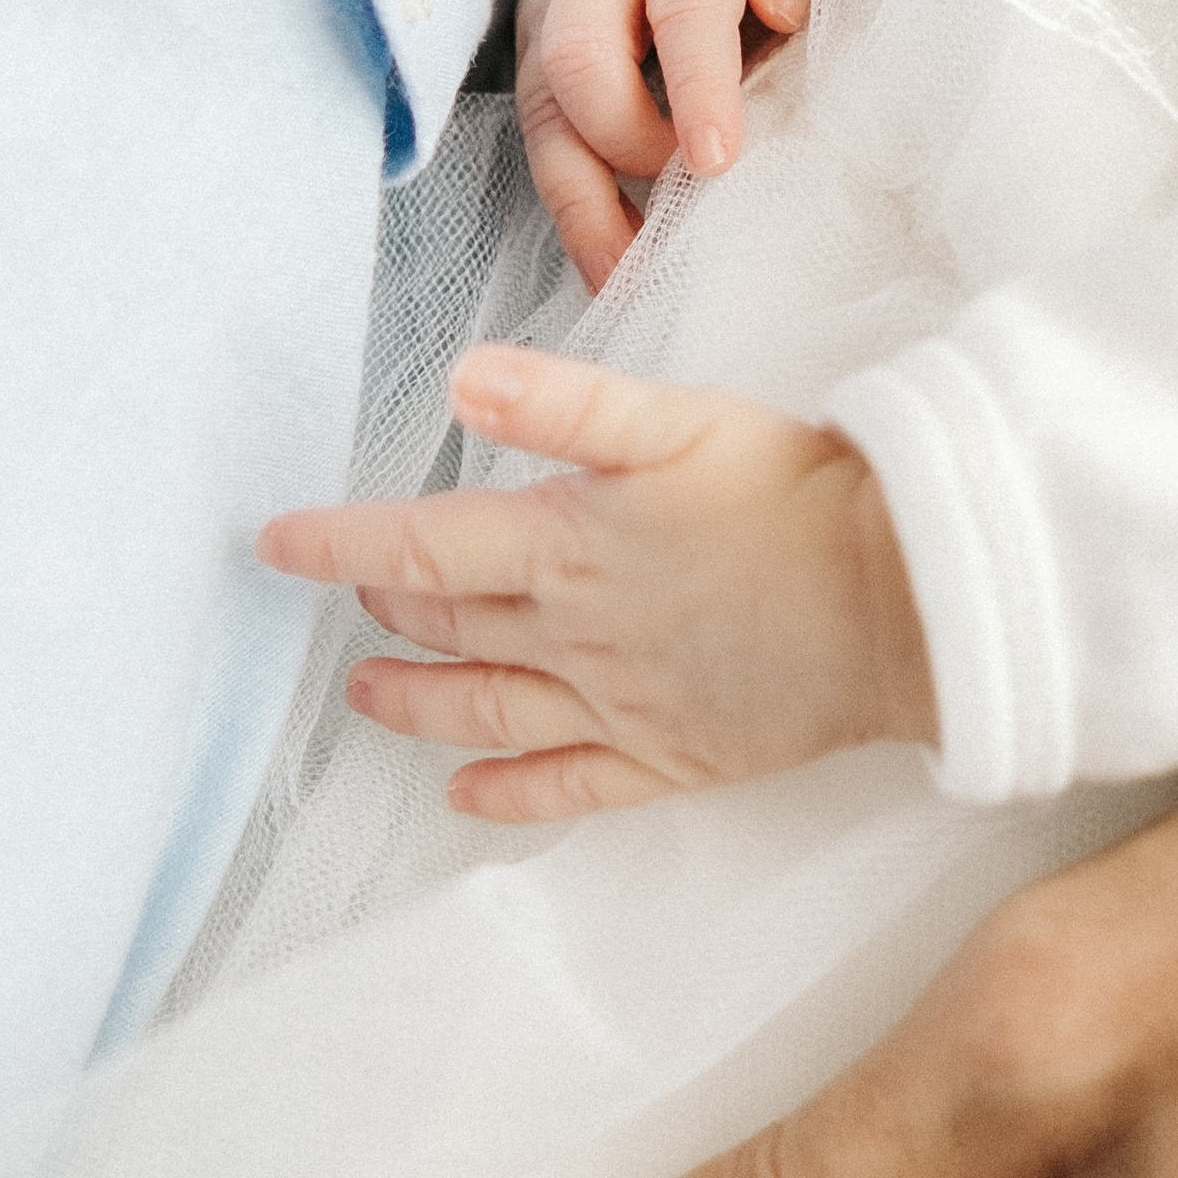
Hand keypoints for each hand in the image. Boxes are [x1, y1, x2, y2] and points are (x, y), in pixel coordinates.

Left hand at [257, 345, 934, 814]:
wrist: (900, 600)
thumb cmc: (798, 493)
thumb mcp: (680, 421)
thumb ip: (567, 402)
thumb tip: (461, 377)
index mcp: (570, 546)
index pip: (423, 548)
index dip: (341, 545)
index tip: (277, 543)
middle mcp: (578, 636)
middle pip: (456, 624)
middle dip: (391, 609)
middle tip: (352, 596)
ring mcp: (621, 706)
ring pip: (494, 709)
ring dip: (423, 701)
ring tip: (371, 696)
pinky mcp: (673, 755)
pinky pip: (571, 787)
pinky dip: (510, 795)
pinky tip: (468, 800)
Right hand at [518, 0, 846, 283]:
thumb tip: (785, 7)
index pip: (681, 3)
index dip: (696, 84)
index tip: (718, 156)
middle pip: (578, 60)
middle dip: (629, 140)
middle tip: (697, 186)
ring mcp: (547, 16)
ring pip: (543, 114)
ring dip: (585, 201)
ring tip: (636, 274)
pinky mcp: (530, 59)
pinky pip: (538, 142)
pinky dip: (573, 209)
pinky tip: (613, 264)